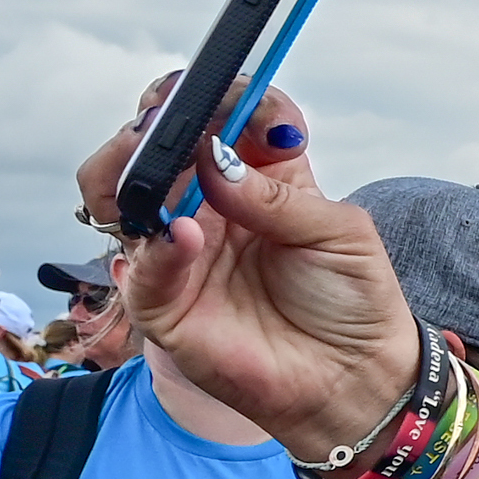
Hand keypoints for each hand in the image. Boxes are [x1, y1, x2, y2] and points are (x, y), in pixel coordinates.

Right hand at [78, 80, 419, 460]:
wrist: (354, 381)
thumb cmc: (354, 303)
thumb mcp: (339, 234)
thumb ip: (280, 196)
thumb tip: (213, 156)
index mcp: (258, 178)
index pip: (226, 118)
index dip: (224, 98)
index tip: (234, 97)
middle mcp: (210, 207)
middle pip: (158, 148)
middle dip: (156, 125)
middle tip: (170, 120)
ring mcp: (182, 251)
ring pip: (123, 196)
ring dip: (129, 170)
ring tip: (157, 164)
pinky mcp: (166, 304)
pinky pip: (143, 267)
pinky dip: (158, 246)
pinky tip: (185, 234)